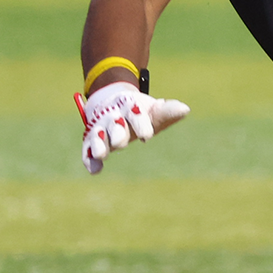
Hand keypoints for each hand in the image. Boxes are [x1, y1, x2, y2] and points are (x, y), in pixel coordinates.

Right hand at [74, 82, 190, 174]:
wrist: (113, 102)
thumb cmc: (139, 111)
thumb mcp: (154, 111)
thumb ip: (168, 112)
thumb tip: (185, 109)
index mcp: (130, 106)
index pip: (135, 114)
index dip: (140, 123)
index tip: (147, 136)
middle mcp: (113, 116)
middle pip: (114, 124)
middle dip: (117, 132)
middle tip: (121, 142)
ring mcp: (100, 128)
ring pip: (97, 135)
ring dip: (99, 144)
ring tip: (102, 154)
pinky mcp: (90, 141)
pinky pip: (87, 150)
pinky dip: (89, 159)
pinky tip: (94, 170)